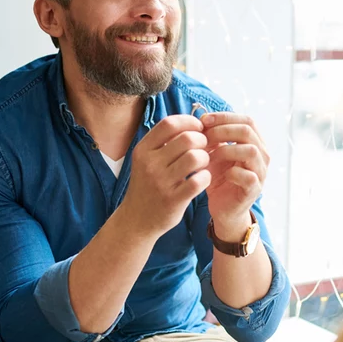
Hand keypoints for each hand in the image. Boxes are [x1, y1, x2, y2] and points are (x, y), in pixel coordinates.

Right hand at [118, 115, 210, 237]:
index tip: (198, 128)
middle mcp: (150, 164)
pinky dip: (206, 177)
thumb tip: (192, 122)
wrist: (136, 220)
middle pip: (187, 138)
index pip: (169, 124)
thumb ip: (164, 141)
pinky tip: (202, 179)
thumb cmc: (147, 185)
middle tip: (203, 148)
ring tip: (202, 164)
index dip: (189, 122)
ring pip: (195, 158)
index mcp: (143, 150)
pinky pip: (199, 180)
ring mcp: (161, 183)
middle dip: (202, 140)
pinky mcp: (173, 200)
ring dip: (205, 158)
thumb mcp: (147, 160)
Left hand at [200, 112, 269, 237]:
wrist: (223, 209)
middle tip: (204, 136)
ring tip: (209, 156)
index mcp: (255, 143)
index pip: (247, 120)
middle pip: (249, 131)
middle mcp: (262, 156)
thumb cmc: (219, 178)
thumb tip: (200, 118)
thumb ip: (212, 137)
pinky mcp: (254, 190)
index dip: (225, 117)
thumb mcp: (214, 154)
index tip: (203, 120)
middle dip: (223, 130)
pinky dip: (231, 172)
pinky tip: (217, 174)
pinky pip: (248, 176)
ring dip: (226, 149)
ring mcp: (260, 173)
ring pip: (251, 151)